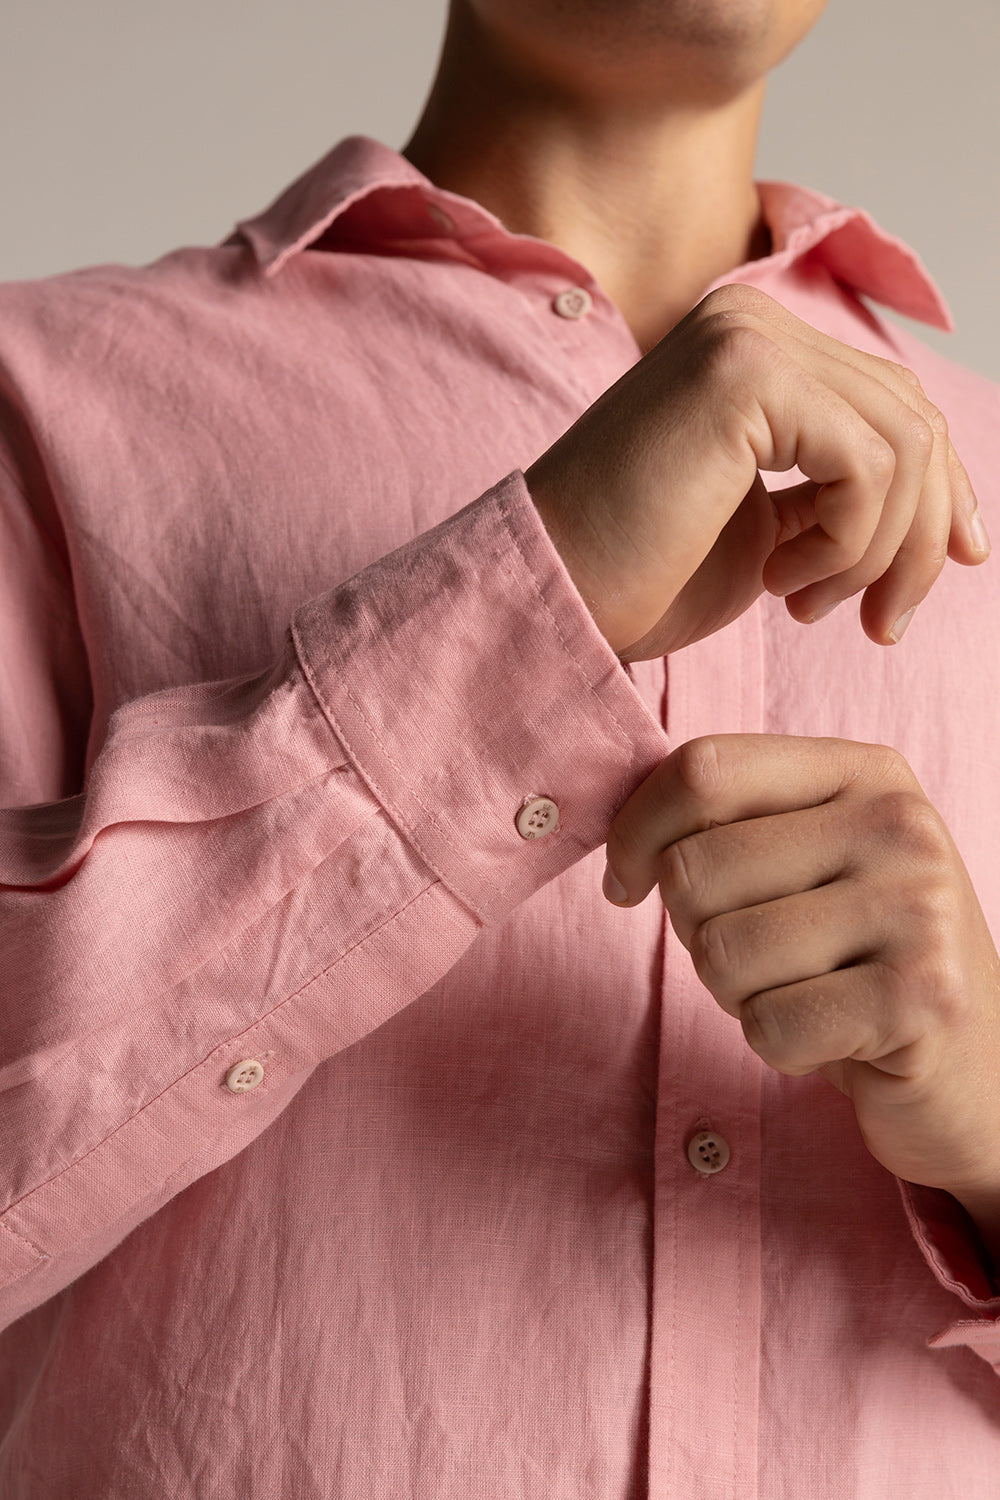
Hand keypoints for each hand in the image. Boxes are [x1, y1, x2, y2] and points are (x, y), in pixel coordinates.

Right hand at [525, 285, 987, 660]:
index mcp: (751, 350)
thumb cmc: (634, 578)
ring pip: (905, 444)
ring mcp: (747, 340)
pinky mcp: (745, 377)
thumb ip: (834, 494)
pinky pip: (870, 464)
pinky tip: (780, 583)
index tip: (950, 566)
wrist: (546, 597)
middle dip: (920, 535)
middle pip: (912, 419)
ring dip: (875, 551)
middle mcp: (751, 324)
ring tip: (806, 603)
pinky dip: (849, 542)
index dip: (940, 490)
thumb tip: (941, 508)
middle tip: (883, 622)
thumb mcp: (764, 529)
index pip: (891, 403)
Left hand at [602, 734, 999, 1216]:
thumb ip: (725, 827)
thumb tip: (620, 851)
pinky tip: (834, 1036)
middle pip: (696, 867)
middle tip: (757, 958)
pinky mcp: (922, 999)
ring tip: (802, 993)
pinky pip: (769, 1026)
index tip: (628, 880)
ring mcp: (920, 909)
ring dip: (737, 996)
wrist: (979, 1066)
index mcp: (864, 772)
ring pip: (721, 952)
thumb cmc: (859, 957)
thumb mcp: (807, 862)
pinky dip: (780, 1048)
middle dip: (693, 932)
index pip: (703, 768)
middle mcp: (900, 824)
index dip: (636, 830)